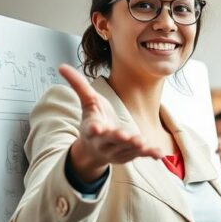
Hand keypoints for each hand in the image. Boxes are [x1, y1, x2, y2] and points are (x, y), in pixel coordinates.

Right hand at [59, 65, 163, 181]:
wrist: (95, 150)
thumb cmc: (94, 122)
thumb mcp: (87, 103)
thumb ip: (78, 86)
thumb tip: (62, 66)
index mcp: (93, 128)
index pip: (92, 129)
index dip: (94, 129)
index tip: (96, 128)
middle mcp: (104, 142)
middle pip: (111, 140)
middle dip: (118, 138)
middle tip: (125, 136)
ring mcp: (118, 150)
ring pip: (127, 149)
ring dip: (135, 146)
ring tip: (142, 143)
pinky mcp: (131, 154)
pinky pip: (141, 155)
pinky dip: (150, 154)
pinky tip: (159, 154)